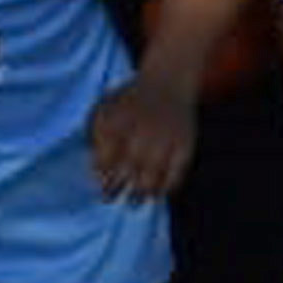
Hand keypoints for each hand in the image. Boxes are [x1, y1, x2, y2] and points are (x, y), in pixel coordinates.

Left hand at [87, 73, 199, 199]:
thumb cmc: (130, 99)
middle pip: (129, 166)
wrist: (169, 80)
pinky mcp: (185, 142)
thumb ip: (96, 136)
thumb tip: (96, 170)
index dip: (102, 172)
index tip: (99, 185)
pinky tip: (159, 194)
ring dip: (142, 190)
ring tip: (135, 202)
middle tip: (109, 200)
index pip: (108, 153)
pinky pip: (177, 170)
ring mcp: (167, 137)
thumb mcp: (105, 108)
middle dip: (118, 186)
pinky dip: (169, 185)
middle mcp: (144, 129)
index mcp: (120, 120)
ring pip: (153, 171)